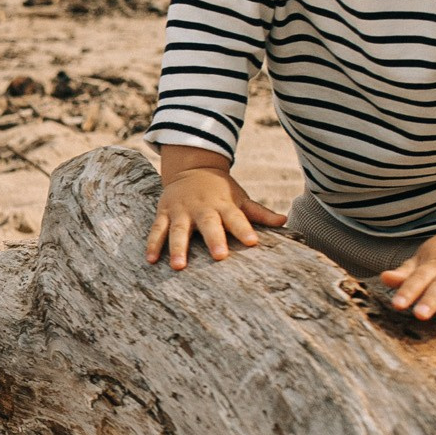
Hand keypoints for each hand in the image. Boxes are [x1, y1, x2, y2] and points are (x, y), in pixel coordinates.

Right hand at [145, 158, 285, 268]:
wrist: (191, 168)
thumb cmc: (220, 190)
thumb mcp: (240, 198)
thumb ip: (259, 213)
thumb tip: (284, 221)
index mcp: (223, 205)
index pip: (236, 218)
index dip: (244, 229)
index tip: (252, 242)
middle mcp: (202, 207)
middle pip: (208, 224)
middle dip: (213, 239)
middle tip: (219, 256)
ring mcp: (181, 210)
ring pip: (178, 229)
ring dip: (178, 247)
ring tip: (179, 266)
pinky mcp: (164, 212)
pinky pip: (157, 229)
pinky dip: (153, 244)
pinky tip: (151, 260)